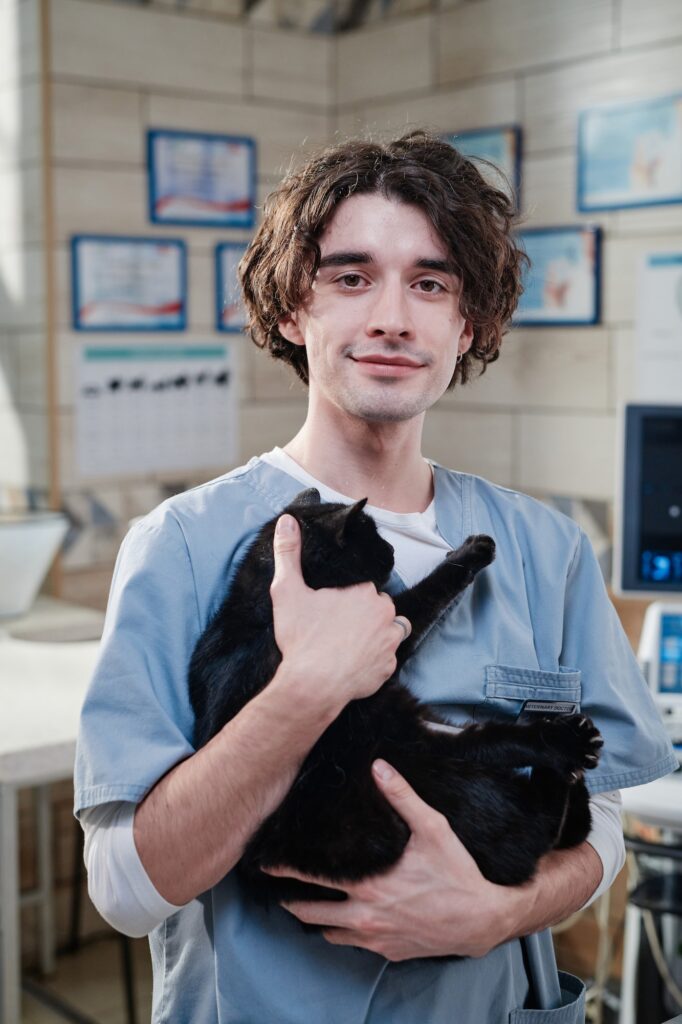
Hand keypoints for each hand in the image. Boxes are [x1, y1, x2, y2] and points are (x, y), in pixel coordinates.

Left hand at [265, 760, 511, 960]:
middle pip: (308, 913)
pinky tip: (345, 920)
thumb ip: (402, 797)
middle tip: (276, 890)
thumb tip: (379, 767)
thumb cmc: (457, 873)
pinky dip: (343, 933)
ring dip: (315, 920)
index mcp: (369, 885)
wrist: (483, 919)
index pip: (312, 877)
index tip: (267, 863)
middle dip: (288, 901)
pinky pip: (353, 945)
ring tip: (306, 905)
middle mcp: (365, 916)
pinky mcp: (388, 953)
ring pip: (327, 933)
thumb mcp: (433, 828)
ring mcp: (375, 939)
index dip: (285, 870)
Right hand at [270, 515, 410, 709]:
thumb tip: (287, 520)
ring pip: (389, 630)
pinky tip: (353, 663)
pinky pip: (386, 659)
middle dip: (363, 613)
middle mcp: (385, 613)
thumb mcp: (287, 591)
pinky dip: (374, 660)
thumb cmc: (301, 638)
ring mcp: (390, 642)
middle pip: (378, 606)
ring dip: (376, 633)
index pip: (364, 585)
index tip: (332, 607)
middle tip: (337, 625)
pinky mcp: (388, 668)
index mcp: (365, 591)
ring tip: (350, 642)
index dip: (348, 596)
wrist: (312, 685)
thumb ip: (288, 553)